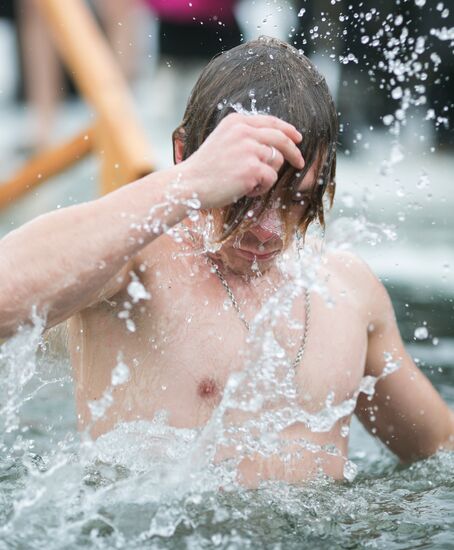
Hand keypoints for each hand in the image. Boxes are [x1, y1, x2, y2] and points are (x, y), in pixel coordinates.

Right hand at [179, 113, 304, 208]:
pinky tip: (244, 190)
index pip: (270, 121)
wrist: (189, 185)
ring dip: (266, 176)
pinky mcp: (252, 168)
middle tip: (300, 162)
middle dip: (294, 151)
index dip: (287, 130)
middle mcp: (244, 131)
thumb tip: (272, 144)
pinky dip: (261, 188)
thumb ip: (243, 137)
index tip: (297, 138)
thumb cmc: (204, 170)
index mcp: (236, 122)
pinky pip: (270, 179)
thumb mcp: (222, 141)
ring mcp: (249, 149)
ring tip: (247, 183)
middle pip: (280, 138)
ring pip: (276, 161)